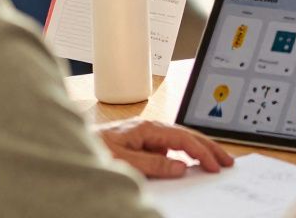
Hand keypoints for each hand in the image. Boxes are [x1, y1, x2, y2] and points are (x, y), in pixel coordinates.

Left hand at [95, 119, 233, 177]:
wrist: (67, 149)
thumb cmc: (91, 151)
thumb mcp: (122, 161)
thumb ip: (152, 165)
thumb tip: (180, 167)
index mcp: (147, 128)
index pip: (183, 139)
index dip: (202, 153)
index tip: (215, 166)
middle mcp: (149, 129)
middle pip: (187, 136)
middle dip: (209, 148)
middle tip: (228, 160)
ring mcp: (146, 135)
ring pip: (180, 140)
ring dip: (199, 150)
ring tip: (215, 160)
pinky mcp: (141, 143)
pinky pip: (168, 148)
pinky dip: (183, 154)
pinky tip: (188, 164)